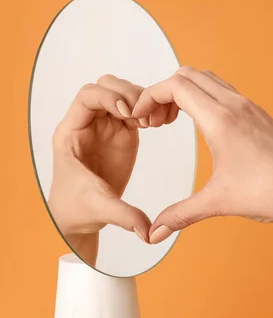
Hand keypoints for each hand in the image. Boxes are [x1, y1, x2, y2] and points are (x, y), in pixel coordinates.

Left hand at [48, 74, 174, 263]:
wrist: (79, 216)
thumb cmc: (77, 209)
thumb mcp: (100, 209)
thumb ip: (123, 215)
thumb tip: (147, 230)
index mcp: (71, 132)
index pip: (86, 97)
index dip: (107, 97)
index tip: (126, 113)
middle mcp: (88, 124)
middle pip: (105, 86)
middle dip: (126, 93)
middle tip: (142, 116)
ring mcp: (106, 127)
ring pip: (123, 94)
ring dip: (140, 100)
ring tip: (151, 123)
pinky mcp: (122, 134)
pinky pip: (135, 109)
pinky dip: (147, 110)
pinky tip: (156, 124)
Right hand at [133, 67, 272, 243]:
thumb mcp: (219, 202)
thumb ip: (181, 215)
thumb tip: (154, 233)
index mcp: (220, 120)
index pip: (176, 85)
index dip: (150, 96)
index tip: (141, 118)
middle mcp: (234, 105)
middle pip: (187, 75)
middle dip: (163, 92)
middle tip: (155, 122)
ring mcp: (247, 106)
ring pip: (206, 78)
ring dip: (183, 92)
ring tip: (172, 121)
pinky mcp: (256, 113)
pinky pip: (222, 90)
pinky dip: (202, 97)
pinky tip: (200, 125)